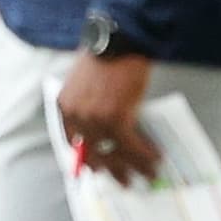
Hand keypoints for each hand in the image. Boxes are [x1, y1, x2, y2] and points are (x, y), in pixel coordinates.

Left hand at [54, 49, 158, 181]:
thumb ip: (90, 104)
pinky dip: (145, 154)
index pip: (72, 142)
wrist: (121, 40)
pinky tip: (155, 158)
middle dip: (111, 170)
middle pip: (93, 154)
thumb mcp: (87, 81)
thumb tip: (108, 127)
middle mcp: (76, 117)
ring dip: (133, 167)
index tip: (99, 168)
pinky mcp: (116, 118)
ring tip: (147, 174)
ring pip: (115, 153)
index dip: (87, 158)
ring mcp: (95, 120)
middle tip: (124, 180)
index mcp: (65, 107)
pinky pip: (131, 145)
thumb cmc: (109, 56)